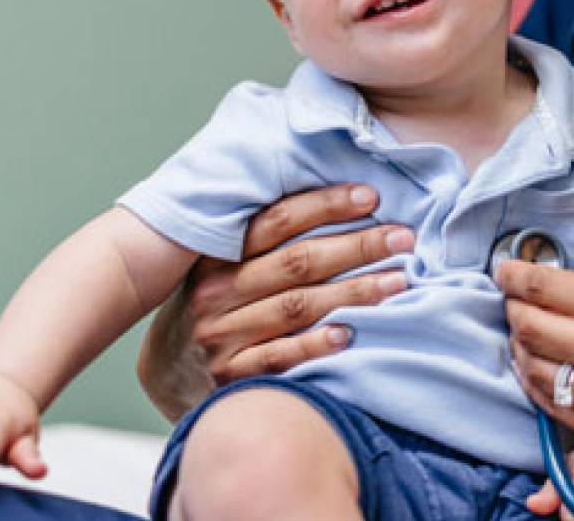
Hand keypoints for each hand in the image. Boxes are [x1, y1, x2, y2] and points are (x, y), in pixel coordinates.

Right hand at [138, 185, 413, 418]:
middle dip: (357, 246)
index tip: (372, 196)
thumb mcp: (222, 267)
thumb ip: (264, 241)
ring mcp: (222, 336)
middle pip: (298, 262)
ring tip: (399, 281)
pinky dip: (316, 345)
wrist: (169, 373)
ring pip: (297, 306)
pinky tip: (351, 333)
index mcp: (217, 256)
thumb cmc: (215, 307)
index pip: (277, 221)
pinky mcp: (231, 377)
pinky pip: (280, 358)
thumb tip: (338, 198)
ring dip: (354, 292)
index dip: (326, 205)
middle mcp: (217, 293)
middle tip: (404, 238)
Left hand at [497, 260, 573, 454]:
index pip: (543, 286)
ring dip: (523, 351)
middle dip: (513, 310)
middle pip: (530, 327)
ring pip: (537, 371)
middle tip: (513, 301)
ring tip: (526, 337)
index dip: (513, 275)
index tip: (504, 270)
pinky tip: (544, 372)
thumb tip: (553, 287)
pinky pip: (558, 408)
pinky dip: (543, 388)